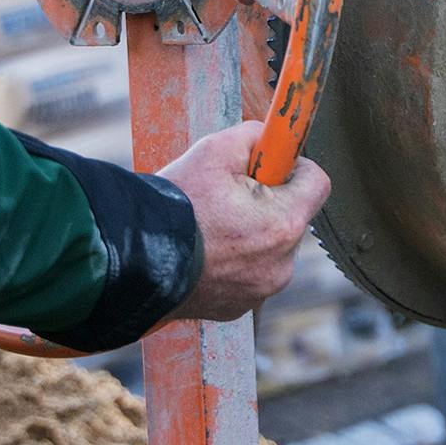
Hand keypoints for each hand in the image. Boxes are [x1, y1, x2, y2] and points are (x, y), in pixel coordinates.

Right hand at [160, 121, 329, 321]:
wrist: (127, 262)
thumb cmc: (172, 206)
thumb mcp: (214, 151)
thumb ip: (255, 137)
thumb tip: (272, 136)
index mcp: (284, 224)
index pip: (318, 184)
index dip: (296, 168)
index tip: (272, 164)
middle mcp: (282, 263)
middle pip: (292, 217)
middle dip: (268, 202)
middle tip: (229, 196)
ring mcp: (260, 290)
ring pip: (270, 248)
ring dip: (250, 234)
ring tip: (209, 226)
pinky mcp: (238, 307)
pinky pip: (249, 274)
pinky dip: (233, 262)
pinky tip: (202, 253)